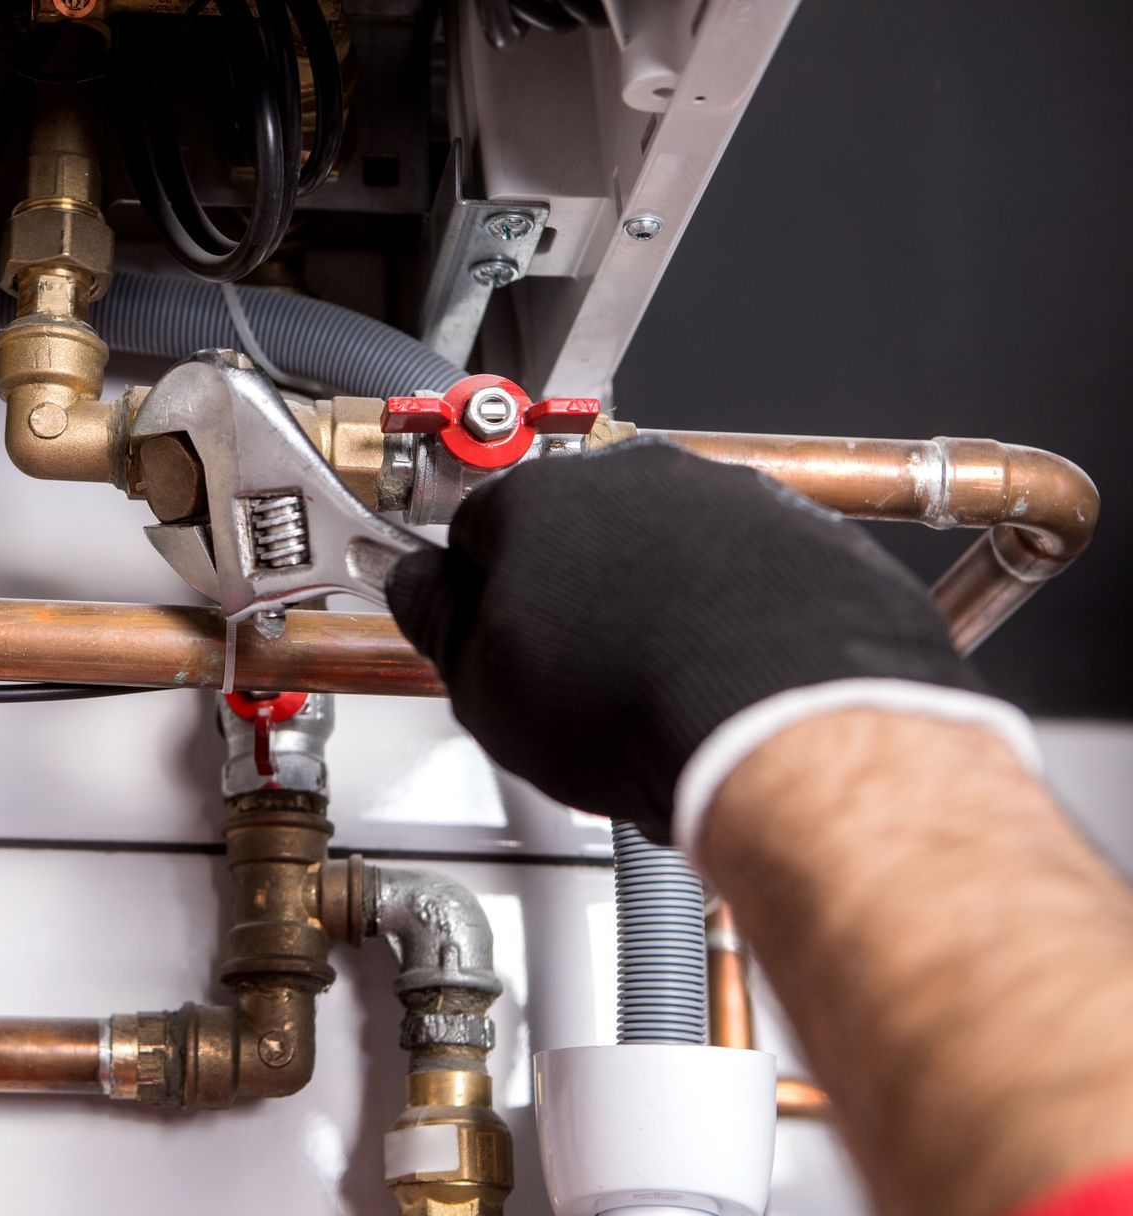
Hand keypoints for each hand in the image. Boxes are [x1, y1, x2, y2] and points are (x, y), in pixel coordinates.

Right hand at [386, 440, 1009, 843]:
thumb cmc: (636, 705)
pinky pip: (748, 571)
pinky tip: (721, 682)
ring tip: (652, 692)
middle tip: (571, 678)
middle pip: (576, 531)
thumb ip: (440, 621)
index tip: (484, 634)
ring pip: (666, 547)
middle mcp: (632, 479)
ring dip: (654, 603)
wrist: (785, 725)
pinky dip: (734, 614)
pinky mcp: (803, 536)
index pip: (474, 530)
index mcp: (535, 500)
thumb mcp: (480, 686)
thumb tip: (422, 588)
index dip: (474, 594)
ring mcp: (725, 499)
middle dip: (570, 594)